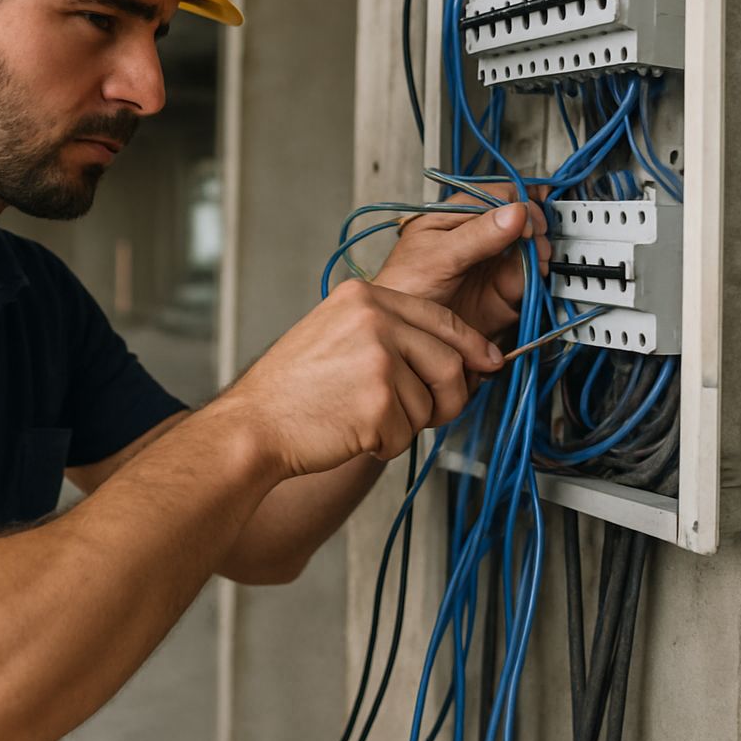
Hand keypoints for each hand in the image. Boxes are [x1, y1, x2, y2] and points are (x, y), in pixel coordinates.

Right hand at [218, 281, 504, 477]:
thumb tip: (460, 356)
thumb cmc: (291, 390)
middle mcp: (373, 320)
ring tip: (363, 419)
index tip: (488, 362)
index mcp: (363, 296)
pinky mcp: (379, 402)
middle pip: (450, 362)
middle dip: (450, 397)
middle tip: (431, 414)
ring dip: (407, 424)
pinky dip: (387, 443)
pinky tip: (352, 433)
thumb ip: (391, 334)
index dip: (471, 345)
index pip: (440, 318)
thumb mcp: (336, 334)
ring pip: (432, 403)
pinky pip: (410, 432)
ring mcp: (377, 360)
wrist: (252, 426)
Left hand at [372, 188, 550, 337]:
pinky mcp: (502, 287)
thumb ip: (477, 235)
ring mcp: (490, 261)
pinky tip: (536, 272)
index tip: (524, 218)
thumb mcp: (438, 256)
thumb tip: (514, 212)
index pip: (495, 195)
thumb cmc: (404, 289)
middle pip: (518, 218)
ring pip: (527, 245)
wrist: (408, 333)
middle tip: (534, 236)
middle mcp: (476, 236)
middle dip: (532, 224)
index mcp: (454, 217)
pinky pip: (528, 274)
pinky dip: (538, 272)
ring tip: (536, 256)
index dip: (515, 202)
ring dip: (539, 248)